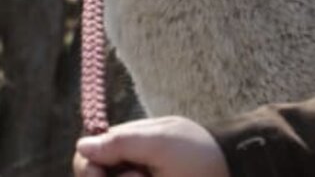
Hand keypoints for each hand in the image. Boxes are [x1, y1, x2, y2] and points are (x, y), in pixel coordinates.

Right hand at [73, 116, 229, 176]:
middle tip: (141, 176)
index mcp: (124, 144)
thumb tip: (81, 146)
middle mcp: (125, 167)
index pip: (86, 157)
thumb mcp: (160, 143)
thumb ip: (121, 142)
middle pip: (94, 176)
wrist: (233, 174)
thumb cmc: (198, 154)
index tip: (99, 175)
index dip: (87, 169)